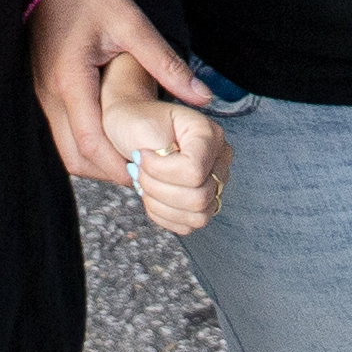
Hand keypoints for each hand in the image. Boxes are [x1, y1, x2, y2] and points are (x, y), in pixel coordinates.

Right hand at [9, 0, 212, 184]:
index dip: (118, 167)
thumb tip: (202, 96)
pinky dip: (87, 147)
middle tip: (144, 175)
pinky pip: (62, 135)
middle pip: (75, 158)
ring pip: (66, 151)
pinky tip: (113, 140)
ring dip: (97, 163)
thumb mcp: (131, 22)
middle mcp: (49, 95)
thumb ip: (165, 62)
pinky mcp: (44, 92)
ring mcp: (42, 96)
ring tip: (131, 160)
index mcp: (70, 81)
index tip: (148, 175)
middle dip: (108, 173)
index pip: (91, 143)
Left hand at [103, 56, 226, 235]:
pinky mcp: (203, 206)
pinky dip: (162, 215)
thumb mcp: (147, 128)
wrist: (132, 131)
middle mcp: (219, 161)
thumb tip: (178, 182)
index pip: (194, 172)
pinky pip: (187, 226)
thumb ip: (166, 154)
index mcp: (210, 135)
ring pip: (197, 217)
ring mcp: (215, 185)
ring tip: (144, 183)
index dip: (160, 171)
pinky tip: (151, 196)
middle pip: (198, 198)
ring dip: (160, 204)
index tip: (141, 155)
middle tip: (138, 171)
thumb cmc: (138, 125)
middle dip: (157, 188)